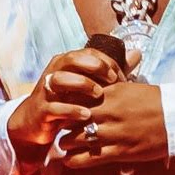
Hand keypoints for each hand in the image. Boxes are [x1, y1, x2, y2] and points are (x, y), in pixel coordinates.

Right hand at [6, 48, 124, 164]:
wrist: (36, 121)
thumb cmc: (67, 99)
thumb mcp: (88, 83)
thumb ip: (113, 70)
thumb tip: (137, 54)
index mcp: (66, 62)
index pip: (88, 53)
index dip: (107, 62)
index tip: (121, 76)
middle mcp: (55, 71)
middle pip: (73, 59)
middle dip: (95, 67)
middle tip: (112, 81)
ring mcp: (46, 90)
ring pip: (61, 79)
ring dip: (82, 84)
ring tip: (98, 94)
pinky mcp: (42, 109)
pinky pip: (55, 107)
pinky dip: (71, 110)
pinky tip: (86, 115)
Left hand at [54, 79, 167, 168]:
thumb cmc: (156, 101)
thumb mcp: (131, 87)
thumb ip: (111, 86)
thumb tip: (98, 82)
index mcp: (109, 94)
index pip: (76, 97)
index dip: (66, 104)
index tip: (62, 108)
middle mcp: (107, 112)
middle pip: (72, 119)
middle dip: (63, 124)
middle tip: (59, 128)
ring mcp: (112, 133)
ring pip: (76, 139)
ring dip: (66, 142)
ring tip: (63, 145)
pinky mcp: (119, 152)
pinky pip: (89, 158)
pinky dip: (75, 160)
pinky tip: (69, 161)